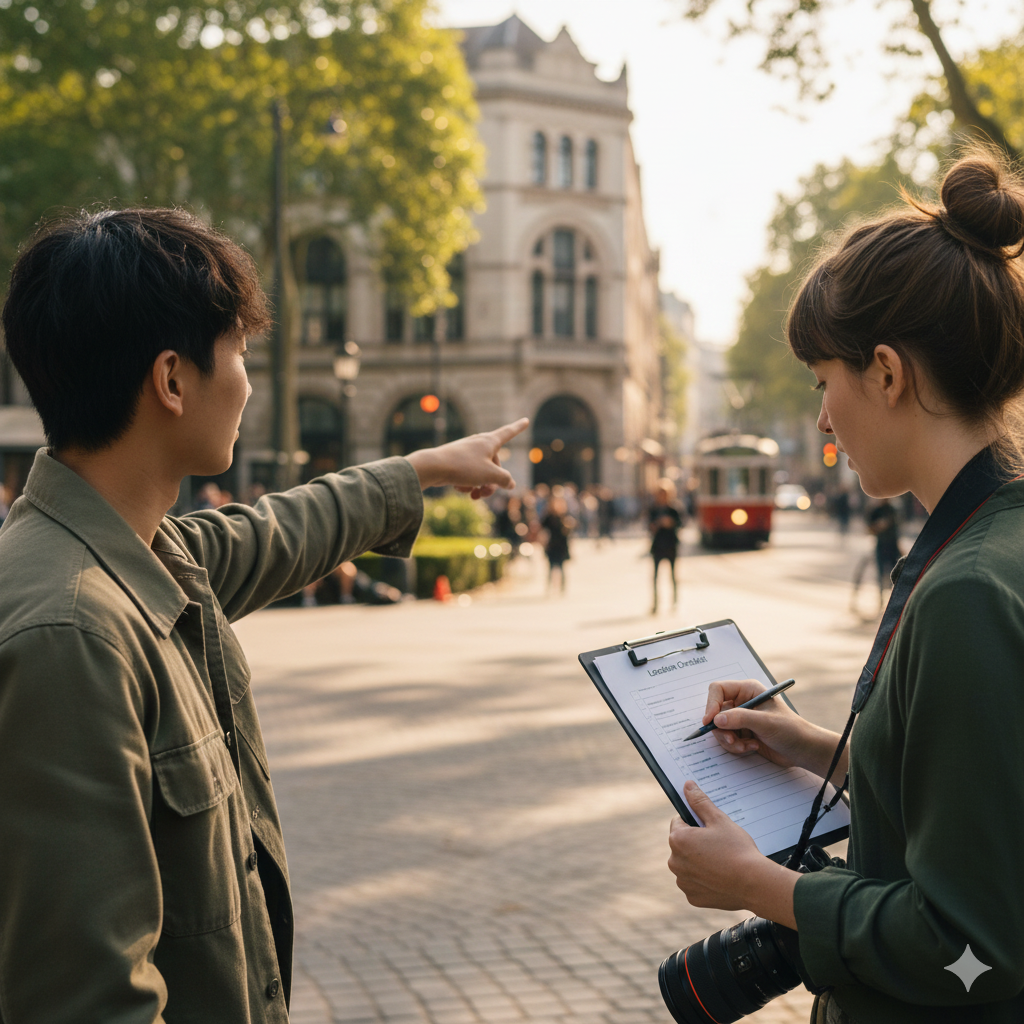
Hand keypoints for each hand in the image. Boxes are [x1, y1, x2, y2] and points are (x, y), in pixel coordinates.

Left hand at [405, 418, 528, 497]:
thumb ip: (505, 479)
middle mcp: (478, 444)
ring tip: (473, 496)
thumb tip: (510, 483)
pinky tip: (460, 490)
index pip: (508, 432)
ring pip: (482, 472)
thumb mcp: (490, 475)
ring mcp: (466, 452)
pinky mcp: (456, 461)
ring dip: (480, 486)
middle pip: (495, 464)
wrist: (432, 467)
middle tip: (485, 494)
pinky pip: (469, 474)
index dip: (518, 427)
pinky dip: (468, 484)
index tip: (526, 420)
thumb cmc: (463, 467)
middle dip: (493, 482)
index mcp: (489, 442)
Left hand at [668, 782, 799, 925]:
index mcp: (678, 839)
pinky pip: (695, 883)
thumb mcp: (719, 820)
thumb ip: (700, 802)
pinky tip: (721, 877)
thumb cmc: (737, 849)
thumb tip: (687, 786)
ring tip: (721, 861)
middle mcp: (674, 862)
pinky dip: (705, 880)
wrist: (755, 884)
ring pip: (688, 865)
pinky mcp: (693, 897)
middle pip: (682, 845)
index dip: (695, 823)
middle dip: (696, 843)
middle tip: (719, 845)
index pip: (679, 822)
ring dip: (699, 862)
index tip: (710, 829)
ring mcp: (683, 882)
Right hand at [704, 680, 846, 781]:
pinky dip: (736, 747)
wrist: (804, 751)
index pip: (719, 690)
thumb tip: (716, 720)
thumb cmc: (791, 730)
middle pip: (716, 711)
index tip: (710, 722)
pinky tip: (752, 747)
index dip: (711, 704)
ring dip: (730, 741)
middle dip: (722, 729)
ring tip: (746, 746)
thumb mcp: (766, 722)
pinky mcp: (742, 733)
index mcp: (748, 690)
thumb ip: (740, 718)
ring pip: (719, 728)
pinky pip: (727, 739)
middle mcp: (742, 702)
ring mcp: (741, 718)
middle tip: (732, 741)